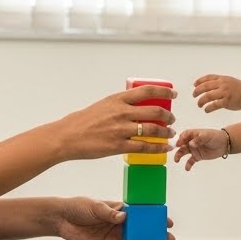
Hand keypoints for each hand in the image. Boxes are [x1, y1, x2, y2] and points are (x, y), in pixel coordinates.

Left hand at [50, 197, 176, 239]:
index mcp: (122, 210)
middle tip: (170, 239)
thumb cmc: (79, 207)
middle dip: (157, 234)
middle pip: (143, 230)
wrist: (62, 219)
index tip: (167, 222)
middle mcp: (122, 224)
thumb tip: (123, 217)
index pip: (142, 214)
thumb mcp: (95, 206)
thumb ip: (109, 212)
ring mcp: (116, 236)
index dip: (155, 218)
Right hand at [54, 85, 175, 161]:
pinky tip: (164, 147)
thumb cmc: (83, 121)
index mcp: (118, 99)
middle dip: (168, 116)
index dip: (165, 92)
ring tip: (170, 134)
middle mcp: (121, 112)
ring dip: (166, 132)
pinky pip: (145, 147)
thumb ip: (120, 105)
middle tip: (172, 119)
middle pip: (155, 111)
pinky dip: (158, 148)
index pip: (148, 91)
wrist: (66, 136)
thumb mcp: (103, 104)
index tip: (174, 95)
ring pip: (153, 129)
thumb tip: (137, 106)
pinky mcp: (119, 146)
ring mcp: (121, 129)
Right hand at [173, 128, 229, 168]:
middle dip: (177, 148)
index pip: (184, 135)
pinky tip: (187, 168)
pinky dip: (188, 165)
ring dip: (179, 156)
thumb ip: (199, 139)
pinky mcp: (198, 156)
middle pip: (182, 144)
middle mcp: (192, 142)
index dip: (180, 139)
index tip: (178, 144)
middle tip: (176, 153)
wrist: (224, 144)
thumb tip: (190, 144)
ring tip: (177, 160)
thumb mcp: (207, 136)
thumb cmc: (215, 137)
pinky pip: (191, 161)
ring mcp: (194, 149)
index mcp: (193, 134)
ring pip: (184, 152)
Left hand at [193, 74, 240, 112]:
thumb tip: (205, 84)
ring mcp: (224, 93)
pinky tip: (206, 110)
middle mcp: (222, 84)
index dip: (199, 81)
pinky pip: (214, 105)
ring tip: (199, 104)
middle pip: (205, 87)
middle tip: (194, 95)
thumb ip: (218, 81)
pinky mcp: (226, 102)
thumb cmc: (238, 88)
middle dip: (197, 91)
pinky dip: (208, 108)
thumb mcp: (228, 80)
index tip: (194, 85)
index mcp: (222, 79)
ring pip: (208, 96)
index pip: (208, 78)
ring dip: (201, 101)